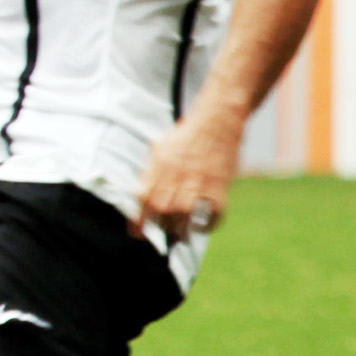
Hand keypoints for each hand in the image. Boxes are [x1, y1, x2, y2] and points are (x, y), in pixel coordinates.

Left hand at [133, 107, 241, 241]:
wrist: (217, 120)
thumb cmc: (186, 134)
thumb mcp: (160, 148)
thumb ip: (151, 171)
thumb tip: (141, 195)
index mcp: (159, 165)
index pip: (144, 197)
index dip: (138, 218)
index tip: (136, 233)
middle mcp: (177, 174)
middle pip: (163, 209)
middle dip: (160, 226)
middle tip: (162, 234)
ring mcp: (199, 181)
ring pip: (185, 214)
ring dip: (181, 229)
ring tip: (179, 235)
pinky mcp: (219, 185)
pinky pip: (213, 213)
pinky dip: (208, 224)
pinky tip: (203, 227)